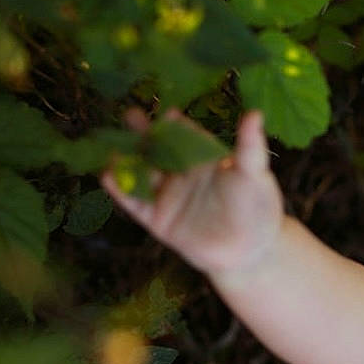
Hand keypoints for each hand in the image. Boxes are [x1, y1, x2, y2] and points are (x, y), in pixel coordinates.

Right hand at [102, 109, 283, 277]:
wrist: (249, 251)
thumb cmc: (256, 208)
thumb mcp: (254, 174)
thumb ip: (249, 146)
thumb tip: (255, 113)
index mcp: (204, 159)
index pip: (186, 135)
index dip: (175, 123)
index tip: (166, 112)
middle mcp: (182, 174)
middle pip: (158, 148)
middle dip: (143, 132)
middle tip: (130, 114)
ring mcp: (168, 195)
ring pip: (142, 172)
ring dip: (126, 158)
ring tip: (111, 144)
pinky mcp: (158, 218)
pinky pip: (135, 201)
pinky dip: (121, 189)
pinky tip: (107, 174)